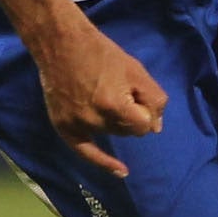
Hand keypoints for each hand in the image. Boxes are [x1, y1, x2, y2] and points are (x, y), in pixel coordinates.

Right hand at [28, 14, 166, 179]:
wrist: (61, 44)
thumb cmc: (102, 53)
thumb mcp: (136, 70)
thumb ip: (154, 100)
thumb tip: (156, 127)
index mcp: (115, 106)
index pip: (144, 126)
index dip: (144, 110)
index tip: (135, 93)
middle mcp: (96, 120)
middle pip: (128, 131)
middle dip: (130, 115)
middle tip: (117, 89)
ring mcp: (78, 125)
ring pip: (111, 135)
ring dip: (114, 122)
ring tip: (102, 95)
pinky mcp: (64, 127)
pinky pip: (87, 153)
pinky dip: (105, 163)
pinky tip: (121, 172)